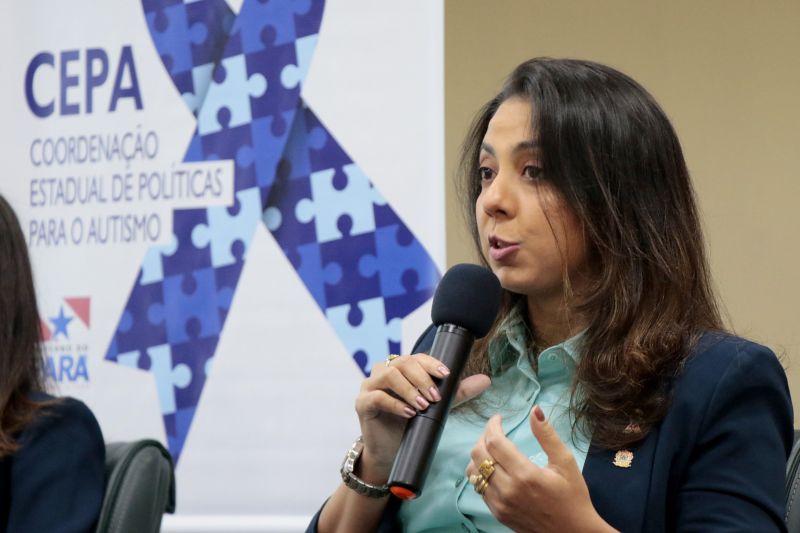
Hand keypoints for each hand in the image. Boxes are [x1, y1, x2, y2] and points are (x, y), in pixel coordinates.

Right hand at [355, 354, 490, 482]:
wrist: (390, 452)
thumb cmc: (410, 425)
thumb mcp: (436, 407)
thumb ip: (457, 393)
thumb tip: (486, 380)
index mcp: (400, 368)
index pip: (416, 357)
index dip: (431, 363)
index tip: (446, 375)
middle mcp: (383, 372)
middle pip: (403, 362)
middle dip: (422, 378)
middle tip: (435, 397)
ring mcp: (369, 386)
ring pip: (389, 375)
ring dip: (409, 389)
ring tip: (423, 405)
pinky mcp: (362, 403)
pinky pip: (377, 397)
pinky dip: (395, 404)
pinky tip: (409, 413)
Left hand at [465, 406, 614, 532]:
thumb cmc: (572, 496)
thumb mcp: (565, 462)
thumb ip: (547, 435)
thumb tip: (535, 410)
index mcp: (525, 475)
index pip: (494, 442)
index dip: (492, 425)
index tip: (498, 418)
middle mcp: (508, 490)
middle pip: (478, 454)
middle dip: (483, 436)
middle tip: (495, 431)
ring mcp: (500, 503)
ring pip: (473, 471)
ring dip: (479, 455)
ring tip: (492, 447)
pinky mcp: (497, 513)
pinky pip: (478, 487)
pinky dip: (481, 473)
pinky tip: (494, 467)